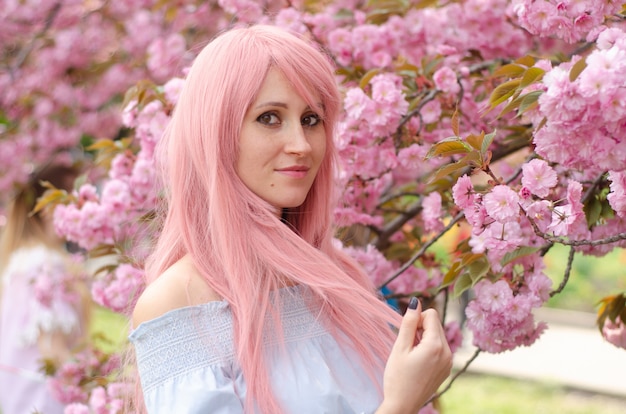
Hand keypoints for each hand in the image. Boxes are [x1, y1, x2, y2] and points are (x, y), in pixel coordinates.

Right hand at [376, 298, 452, 413]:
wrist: (403, 406)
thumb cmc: (397, 377)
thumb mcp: (400, 348)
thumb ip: (408, 322)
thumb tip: (415, 302)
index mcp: (436, 345)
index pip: (431, 314)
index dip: (416, 319)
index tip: (406, 333)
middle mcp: (447, 352)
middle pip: (435, 324)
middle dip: (420, 328)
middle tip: (407, 346)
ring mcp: (449, 362)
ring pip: (437, 336)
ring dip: (424, 338)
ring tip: (411, 355)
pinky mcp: (446, 369)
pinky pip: (440, 348)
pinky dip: (428, 349)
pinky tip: (417, 362)